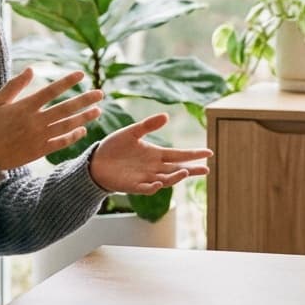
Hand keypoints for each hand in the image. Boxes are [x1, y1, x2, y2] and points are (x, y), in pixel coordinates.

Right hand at [0, 68, 103, 170]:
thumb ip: (14, 85)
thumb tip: (31, 69)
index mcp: (24, 107)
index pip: (51, 91)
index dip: (67, 82)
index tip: (81, 74)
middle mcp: (35, 122)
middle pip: (65, 109)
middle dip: (84, 100)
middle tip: (100, 93)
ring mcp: (38, 138)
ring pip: (66, 126)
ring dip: (84, 118)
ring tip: (98, 111)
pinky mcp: (39, 151)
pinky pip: (60, 143)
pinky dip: (72, 137)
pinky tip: (83, 130)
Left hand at [89, 113, 212, 194]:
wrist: (96, 161)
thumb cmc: (114, 146)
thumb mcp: (132, 132)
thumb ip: (148, 125)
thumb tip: (166, 115)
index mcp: (156, 154)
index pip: (179, 155)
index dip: (193, 154)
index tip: (208, 152)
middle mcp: (154, 168)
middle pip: (177, 170)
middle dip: (192, 170)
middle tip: (207, 169)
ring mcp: (145, 178)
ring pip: (165, 180)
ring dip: (175, 177)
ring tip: (185, 172)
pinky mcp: (133, 186)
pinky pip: (146, 189)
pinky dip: (153, 187)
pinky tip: (159, 184)